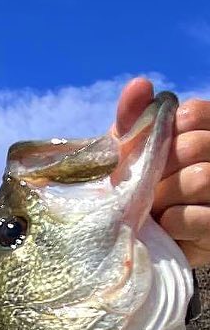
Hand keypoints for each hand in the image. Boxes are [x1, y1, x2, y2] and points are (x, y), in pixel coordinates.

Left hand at [115, 77, 209, 268]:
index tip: (149, 153)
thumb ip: (134, 120)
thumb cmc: (133, 192)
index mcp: (204, 132)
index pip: (193, 113)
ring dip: (164, 197)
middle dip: (161, 169)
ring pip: (199, 179)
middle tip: (146, 186)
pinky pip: (197, 217)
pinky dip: (172, 223)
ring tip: (154, 207)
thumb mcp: (128, 156)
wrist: (134, 244)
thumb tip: (139, 84)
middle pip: (196, 145)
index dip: (165, 133)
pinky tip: (164, 226)